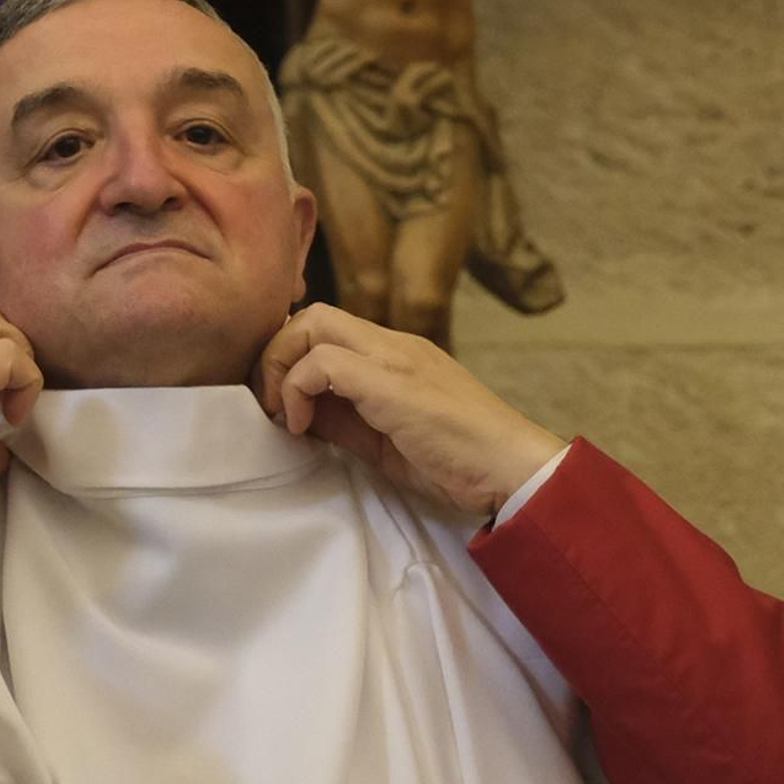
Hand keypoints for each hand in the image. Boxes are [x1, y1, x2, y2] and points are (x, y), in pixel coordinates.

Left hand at [255, 304, 565, 518]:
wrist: (512, 468)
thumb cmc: (459, 461)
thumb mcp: (389, 438)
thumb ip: (348, 419)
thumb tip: (301, 415)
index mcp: (397, 353)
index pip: (327, 326)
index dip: (291, 356)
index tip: (280, 404)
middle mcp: (394, 344)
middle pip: (312, 315)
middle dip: (276, 355)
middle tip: (271, 405)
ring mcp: (394, 357)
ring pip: (312, 325)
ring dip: (281, 370)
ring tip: (286, 417)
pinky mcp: (390, 381)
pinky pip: (322, 362)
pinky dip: (297, 391)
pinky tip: (304, 428)